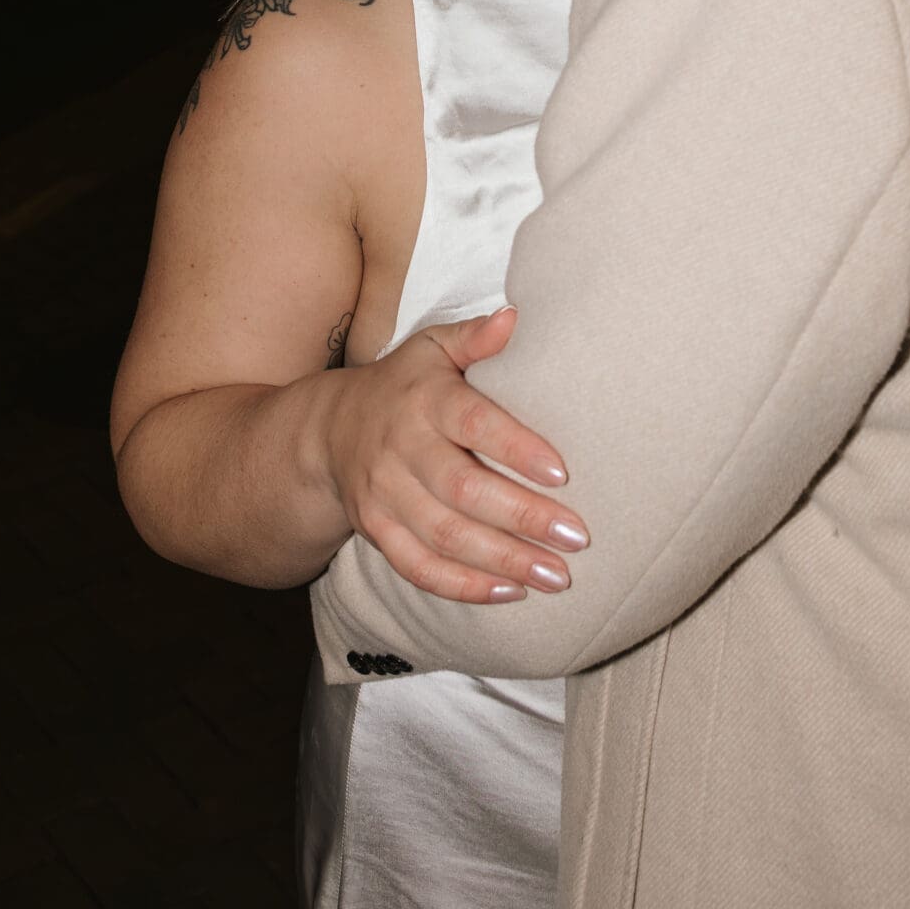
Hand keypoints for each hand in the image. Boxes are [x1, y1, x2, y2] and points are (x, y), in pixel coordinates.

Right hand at [319, 306, 589, 603]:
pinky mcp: (376, 531)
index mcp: (425, 399)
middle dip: (523, 517)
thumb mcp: (435, 347)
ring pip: (445, 537)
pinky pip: (419, 568)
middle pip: (463, 491)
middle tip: (577, 538)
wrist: (332, 428)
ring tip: (557, 576)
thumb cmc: (407, 384)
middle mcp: (401, 448)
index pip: (474, 424)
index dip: (516, 448)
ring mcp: (384, 495)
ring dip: (504, 561)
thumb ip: (475, 337)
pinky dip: (464, 587)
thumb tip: (516, 317)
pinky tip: (510, 593)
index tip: (563, 473)